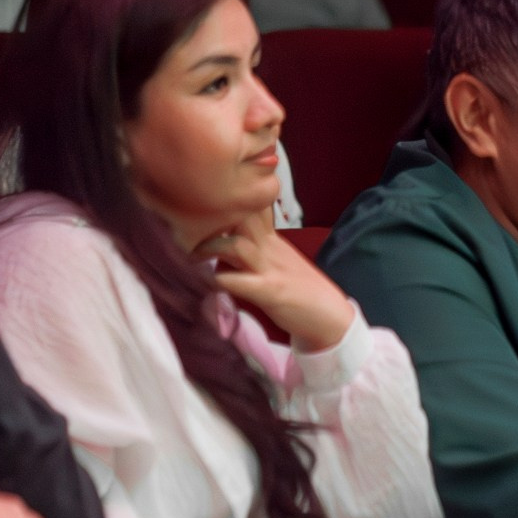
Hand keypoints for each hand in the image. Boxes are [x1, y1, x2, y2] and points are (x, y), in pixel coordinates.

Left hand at [196, 216, 353, 351]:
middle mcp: (270, 248)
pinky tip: (206, 284)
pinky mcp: (270, 291)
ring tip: (192, 256)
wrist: (331, 316)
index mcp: (273, 239)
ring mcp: (271, 269)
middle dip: (211, 218)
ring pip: (236, 244)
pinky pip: (239, 281)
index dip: (227, 200)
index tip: (202, 203)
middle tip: (186, 229)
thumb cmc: (301, 291)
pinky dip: (219, 281)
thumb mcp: (278, 262)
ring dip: (209, 248)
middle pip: (241, 216)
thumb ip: (254, 251)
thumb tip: (222, 252)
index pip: (251, 206)